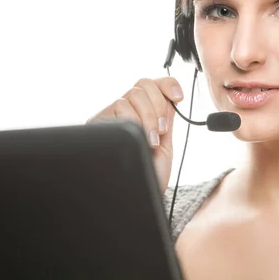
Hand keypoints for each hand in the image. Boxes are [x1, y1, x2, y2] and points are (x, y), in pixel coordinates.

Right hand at [86, 77, 183, 192]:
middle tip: (162, 131)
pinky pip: (120, 105)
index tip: (179, 98)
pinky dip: (135, 120)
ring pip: (133, 94)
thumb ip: (166, 118)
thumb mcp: (165, 143)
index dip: (167, 84)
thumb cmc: (150, 174)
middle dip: (159, 106)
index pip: (154, 84)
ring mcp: (113, 116)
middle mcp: (128, 112)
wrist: (137, 195)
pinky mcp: (99, 122)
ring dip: (149, 116)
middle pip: (143, 84)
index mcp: (146, 113)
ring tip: (152, 140)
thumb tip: (172, 95)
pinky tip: (142, 139)